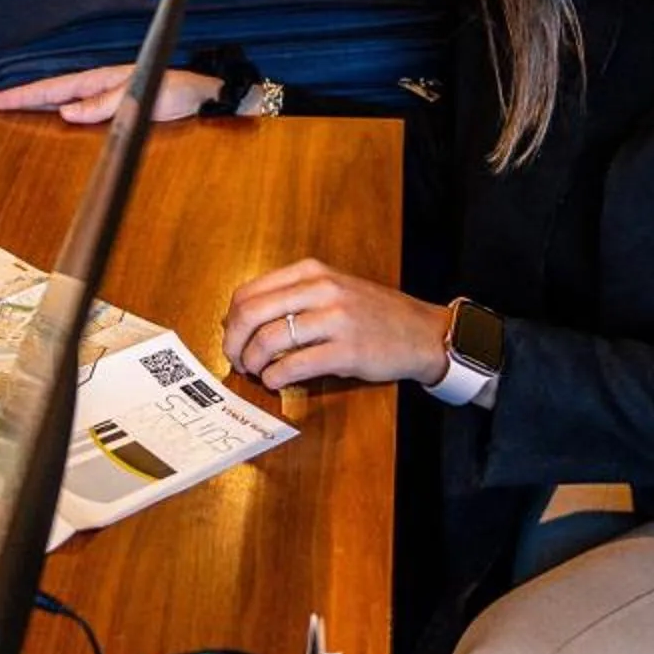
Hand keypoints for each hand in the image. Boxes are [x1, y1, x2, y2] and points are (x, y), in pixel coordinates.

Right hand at [0, 65, 217, 125]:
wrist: (205, 101)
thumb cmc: (177, 93)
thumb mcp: (140, 97)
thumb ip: (104, 104)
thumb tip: (66, 112)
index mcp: (98, 81)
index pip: (51, 90)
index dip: (21, 96)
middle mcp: (97, 90)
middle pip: (48, 97)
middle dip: (18, 103)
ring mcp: (104, 103)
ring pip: (59, 106)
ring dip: (34, 112)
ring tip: (7, 119)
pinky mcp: (114, 117)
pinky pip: (77, 118)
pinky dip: (56, 121)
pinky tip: (49, 128)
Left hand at [222, 259, 448, 394]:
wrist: (422, 332)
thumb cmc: (373, 314)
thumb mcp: (332, 289)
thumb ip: (292, 297)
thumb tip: (240, 321)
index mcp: (312, 272)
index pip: (249, 292)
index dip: (232, 320)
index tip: (232, 338)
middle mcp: (321, 289)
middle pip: (252, 313)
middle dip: (234, 342)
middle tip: (236, 359)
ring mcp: (335, 319)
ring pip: (269, 339)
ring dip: (253, 362)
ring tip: (256, 372)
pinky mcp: (347, 351)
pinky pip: (295, 365)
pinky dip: (275, 377)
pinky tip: (275, 380)